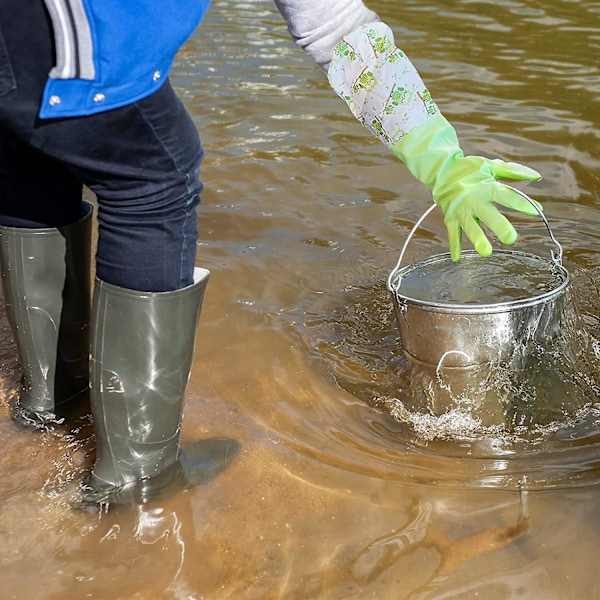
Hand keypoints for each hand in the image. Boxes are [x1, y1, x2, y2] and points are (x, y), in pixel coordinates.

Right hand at [392, 115, 541, 261]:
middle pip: (487, 214)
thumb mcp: (492, 166)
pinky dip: (454, 246)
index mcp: (486, 187)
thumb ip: (514, 172)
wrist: (442, 172)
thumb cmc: (470, 169)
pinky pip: (453, 233)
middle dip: (499, 226)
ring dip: (477, 239)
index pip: (506, 196)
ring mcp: (460, 211)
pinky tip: (457, 259)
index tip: (536, 211)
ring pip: (470, 227)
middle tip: (511, 239)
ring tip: (486, 252)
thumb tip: (537, 177)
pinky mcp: (450, 219)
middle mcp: (473, 200)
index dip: (521, 204)